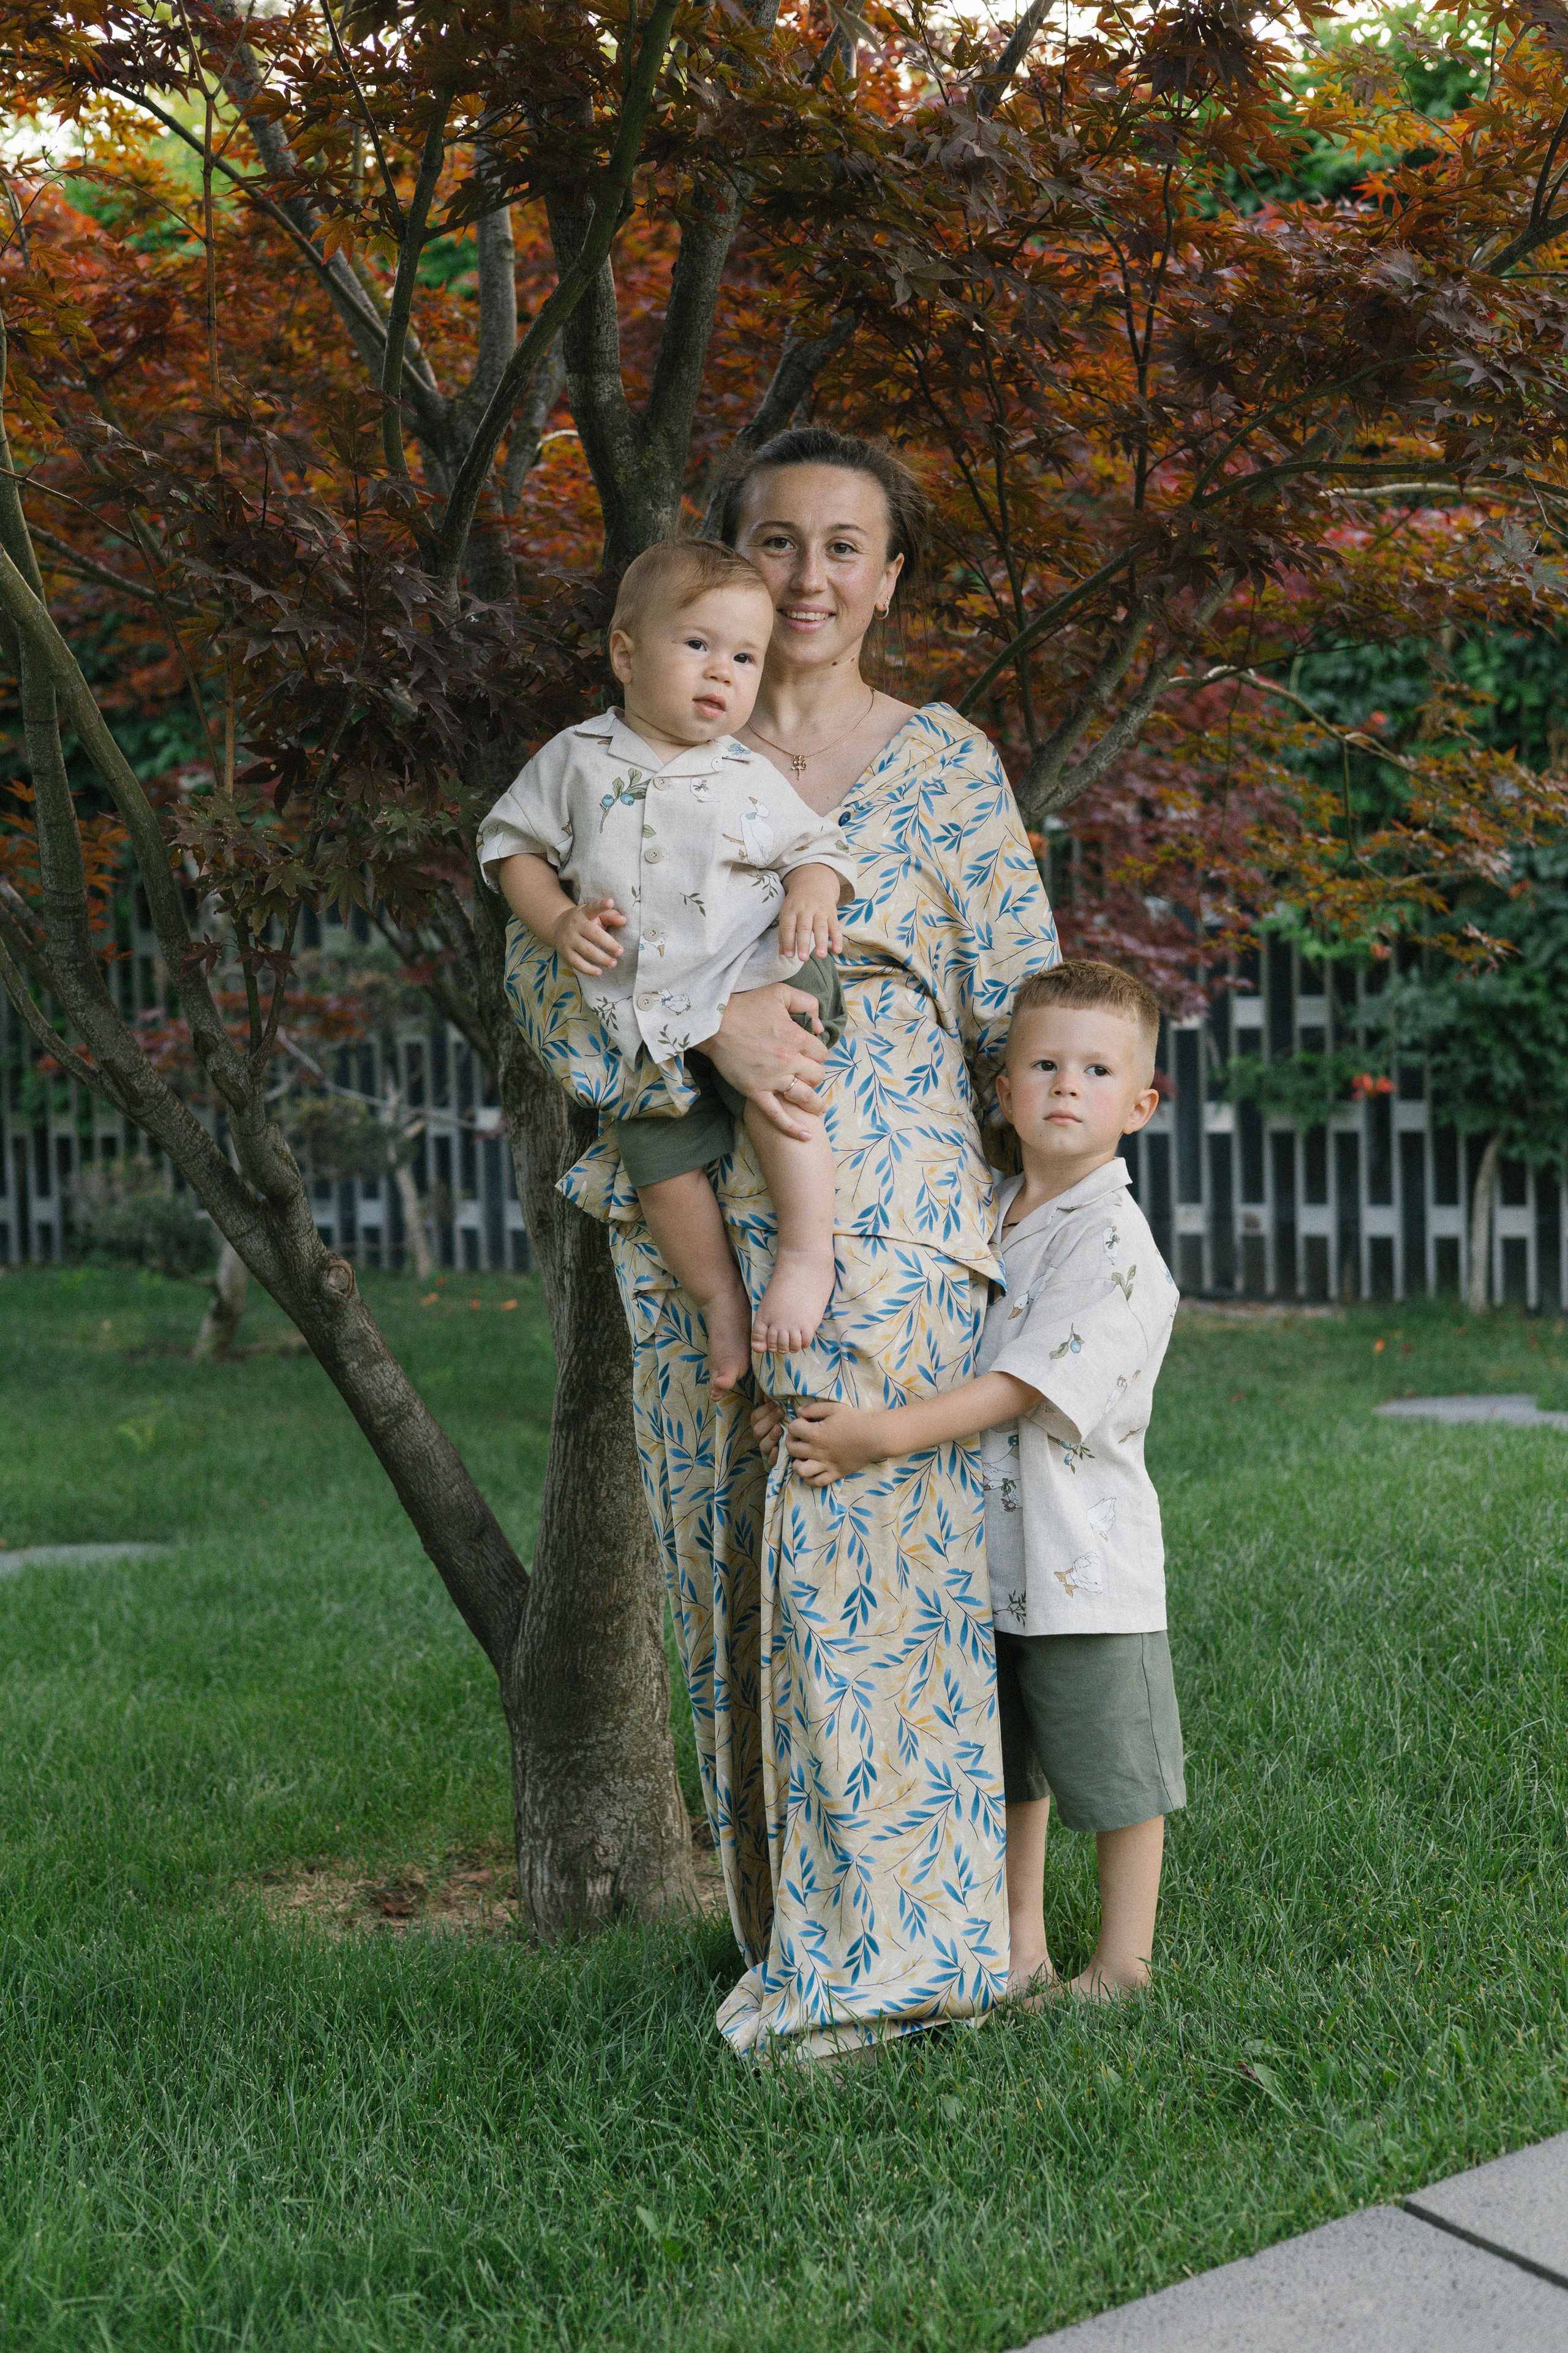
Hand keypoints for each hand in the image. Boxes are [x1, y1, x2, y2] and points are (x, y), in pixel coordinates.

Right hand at [552, 895, 625, 976]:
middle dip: (608, 944)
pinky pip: (577, 963)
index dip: (602, 905)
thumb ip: (610, 916)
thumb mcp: (595, 915)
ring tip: (613, 963)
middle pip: (594, 934)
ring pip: (586, 950)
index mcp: (585, 913)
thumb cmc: (584, 921)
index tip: (610, 902)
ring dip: (601, 959)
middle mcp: (576, 925)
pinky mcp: (565, 952)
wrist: (556, 926)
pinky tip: (599, 972)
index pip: (593, 908)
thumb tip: (623, 921)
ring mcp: (569, 939)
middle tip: (620, 951)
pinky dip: (588, 969)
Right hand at [698, 983, 829, 1142]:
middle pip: (817, 1075)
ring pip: (804, 1097)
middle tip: (808, 1073)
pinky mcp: (755, 1092)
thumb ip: (806, 1003)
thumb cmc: (745, 1005)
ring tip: (819, 1107)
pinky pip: (777, 1115)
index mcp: (797, 1037)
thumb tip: (819, 1026)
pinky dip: (793, 1128)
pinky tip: (806, 1137)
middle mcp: (789, 1060)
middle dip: (815, 1074)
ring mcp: (772, 1079)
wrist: (712, 1022)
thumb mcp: (780, 992)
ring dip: (815, 1102)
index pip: (822, 1052)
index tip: (810, 1053)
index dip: (818, 1053)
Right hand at [751, 1396, 784, 1464]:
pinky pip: (770, 1461)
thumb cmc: (788, 1424)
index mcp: (760, 1424)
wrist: (798, 1445)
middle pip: (758, 1430)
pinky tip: (778, 1449)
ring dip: (771, 1437)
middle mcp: (761, 1437)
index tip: (779, 1404)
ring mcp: (767, 1450)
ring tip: (779, 1429)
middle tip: (781, 1412)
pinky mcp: (773, 1462)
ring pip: (763, 1445)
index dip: (766, 1409)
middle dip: (769, 1420)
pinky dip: (773, 1456)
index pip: (756, 1416)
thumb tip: (770, 1392)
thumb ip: (774, 1403)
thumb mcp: (781, 1412)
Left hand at [777, 864, 844, 961]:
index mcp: (791, 910)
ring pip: (821, 927)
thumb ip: (784, 933)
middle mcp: (805, 910)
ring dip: (821, 942)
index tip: (789, 955)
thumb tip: (783, 952)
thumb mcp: (787, 913)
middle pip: (804, 927)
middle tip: (803, 959)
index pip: (788, 926)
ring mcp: (820, 911)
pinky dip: (837, 939)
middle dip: (804, 943)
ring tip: (821, 956)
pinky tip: (837, 950)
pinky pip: (835, 927)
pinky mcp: (832, 914)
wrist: (814, 883)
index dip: (788, 941)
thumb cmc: (797, 903)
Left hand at [783, 1399, 888, 1485]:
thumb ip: (814, 1409)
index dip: (796, 1423)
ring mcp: (826, 1465)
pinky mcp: (835, 1474)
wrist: (875, 1437)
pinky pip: (817, 1482)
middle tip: (800, 1438)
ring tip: (802, 1457)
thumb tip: (798, 1412)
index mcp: (816, 1433)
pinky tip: (811, 1470)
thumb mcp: (834, 1408)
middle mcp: (818, 1451)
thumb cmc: (855, 1420)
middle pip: (792, 1449)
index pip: (793, 1428)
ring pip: (801, 1470)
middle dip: (792, 1441)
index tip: (804, 1423)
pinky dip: (809, 1478)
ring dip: (797, 1463)